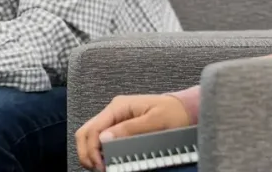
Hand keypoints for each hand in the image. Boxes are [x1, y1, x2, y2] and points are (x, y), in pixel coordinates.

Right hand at [75, 95, 192, 170]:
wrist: (185, 109)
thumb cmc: (174, 113)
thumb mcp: (155, 121)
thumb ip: (130, 129)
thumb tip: (104, 138)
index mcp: (118, 107)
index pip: (93, 128)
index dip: (92, 149)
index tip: (101, 166)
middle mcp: (113, 111)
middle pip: (86, 131)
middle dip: (86, 152)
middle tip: (97, 169)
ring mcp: (115, 119)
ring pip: (90, 135)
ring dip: (90, 152)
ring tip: (101, 167)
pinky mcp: (119, 126)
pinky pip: (100, 138)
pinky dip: (98, 151)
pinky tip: (106, 160)